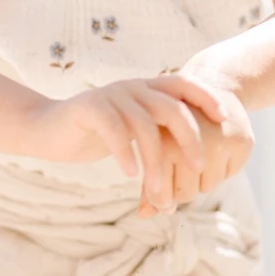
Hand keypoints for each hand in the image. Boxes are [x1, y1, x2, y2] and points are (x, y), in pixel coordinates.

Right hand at [25, 75, 228, 212]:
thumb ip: (160, 134)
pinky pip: (114, 130)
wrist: (47, 130)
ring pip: (144, 126)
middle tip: (199, 167)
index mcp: (146, 89)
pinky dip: (126, 154)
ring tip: (159, 191)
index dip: (208, 98)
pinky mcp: (89, 108)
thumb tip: (199, 158)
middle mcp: (132, 87)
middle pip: (171, 107)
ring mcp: (110, 96)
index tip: (227, 120)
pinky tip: (130, 175)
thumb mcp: (132, 132)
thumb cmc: (94, 135)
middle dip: (190, 138)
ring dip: (156, 162)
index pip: (185, 84)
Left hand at [136, 81, 253, 217]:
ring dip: (203, 178)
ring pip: (208, 187)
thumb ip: (148, 182)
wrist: (211, 86)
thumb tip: (144, 215)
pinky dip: (223, 168)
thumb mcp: (155, 145)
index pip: (162, 194)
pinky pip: (229, 175)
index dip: (161, 201)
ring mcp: (221, 143)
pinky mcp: (243, 143)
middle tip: (182, 167)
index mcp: (164, 144)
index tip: (163, 200)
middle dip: (182, 187)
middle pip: (186, 194)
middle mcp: (193, 143)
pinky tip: (218, 148)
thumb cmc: (175, 121)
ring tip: (199, 153)